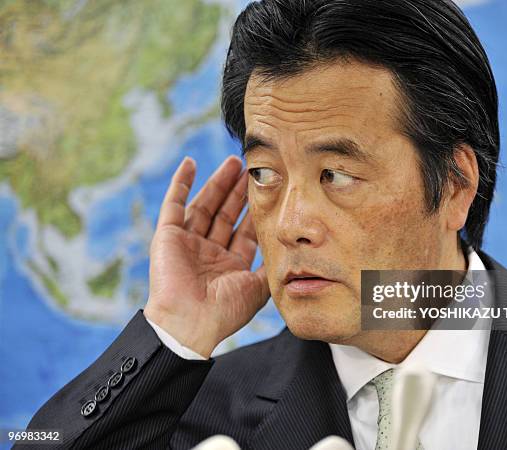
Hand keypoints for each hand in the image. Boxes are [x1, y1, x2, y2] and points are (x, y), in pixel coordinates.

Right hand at [144, 155, 268, 357]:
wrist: (190, 323)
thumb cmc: (225, 311)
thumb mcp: (258, 288)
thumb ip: (271, 266)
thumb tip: (290, 250)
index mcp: (230, 266)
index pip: (246, 231)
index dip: (257, 211)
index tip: (270, 190)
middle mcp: (209, 253)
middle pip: (227, 214)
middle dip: (240, 192)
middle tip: (252, 168)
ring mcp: (188, 243)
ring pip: (206, 205)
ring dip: (218, 183)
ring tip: (234, 162)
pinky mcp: (168, 236)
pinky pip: (173, 204)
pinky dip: (180, 183)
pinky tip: (190, 163)